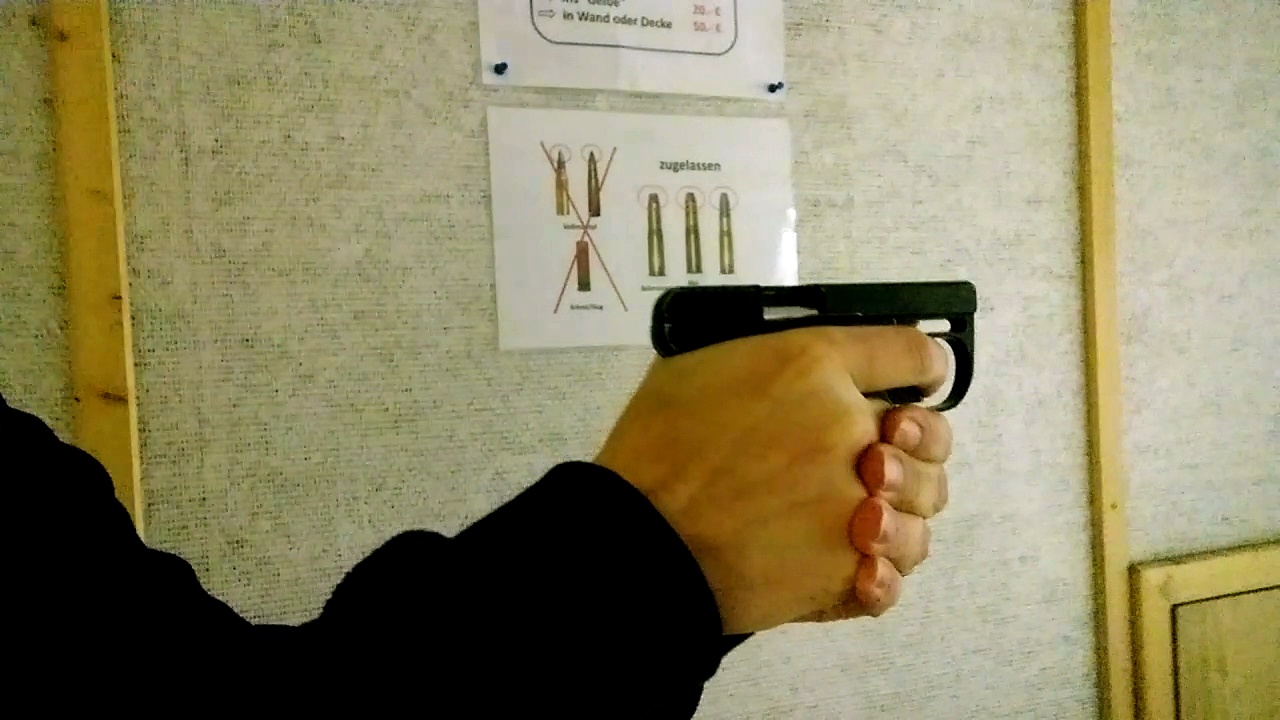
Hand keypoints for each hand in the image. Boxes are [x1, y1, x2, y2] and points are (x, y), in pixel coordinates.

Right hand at [594, 326, 948, 634]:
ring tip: (861, 520)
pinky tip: (856, 564)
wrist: (636, 541)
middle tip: (881, 460)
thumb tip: (798, 365)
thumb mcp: (695, 363)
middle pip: (933, 437)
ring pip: (923, 509)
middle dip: (917, 447)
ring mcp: (855, 503)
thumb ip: (765, 355)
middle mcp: (847, 429)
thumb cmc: (655, 454)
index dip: (919, 370)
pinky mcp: (844, 569)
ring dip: (901, 512)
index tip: (915, 384)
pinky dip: (879, 574)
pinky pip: (893, 575)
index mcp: (812, 366)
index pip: (910, 355)